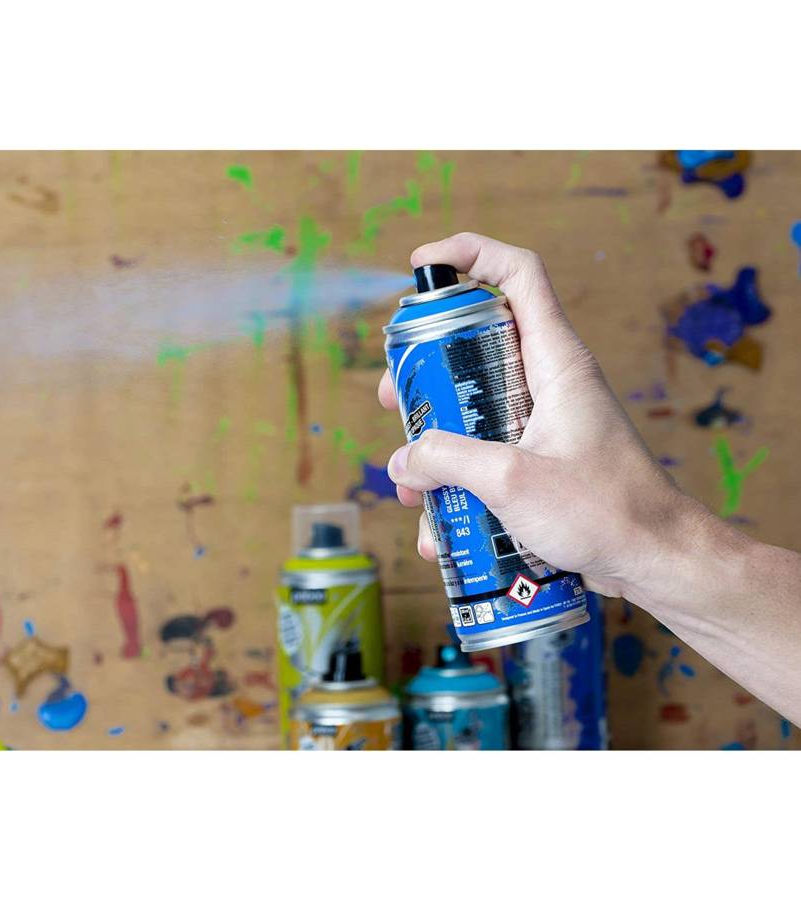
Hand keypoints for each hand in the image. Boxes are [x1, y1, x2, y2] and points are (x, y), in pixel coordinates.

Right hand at [379, 232, 698, 601]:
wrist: (652, 561)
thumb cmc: (605, 510)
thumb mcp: (512, 479)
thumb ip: (448, 461)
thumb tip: (402, 461)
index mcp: (554, 360)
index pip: (517, 273)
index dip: (469, 254)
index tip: (421, 266)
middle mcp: (545, 382)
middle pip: (473, 346)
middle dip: (422, 372)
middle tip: (390, 397)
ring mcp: (539, 423)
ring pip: (469, 410)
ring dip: (432, 447)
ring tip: (410, 490)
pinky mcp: (535, 462)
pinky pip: (482, 458)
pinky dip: (456, 488)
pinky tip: (440, 533)